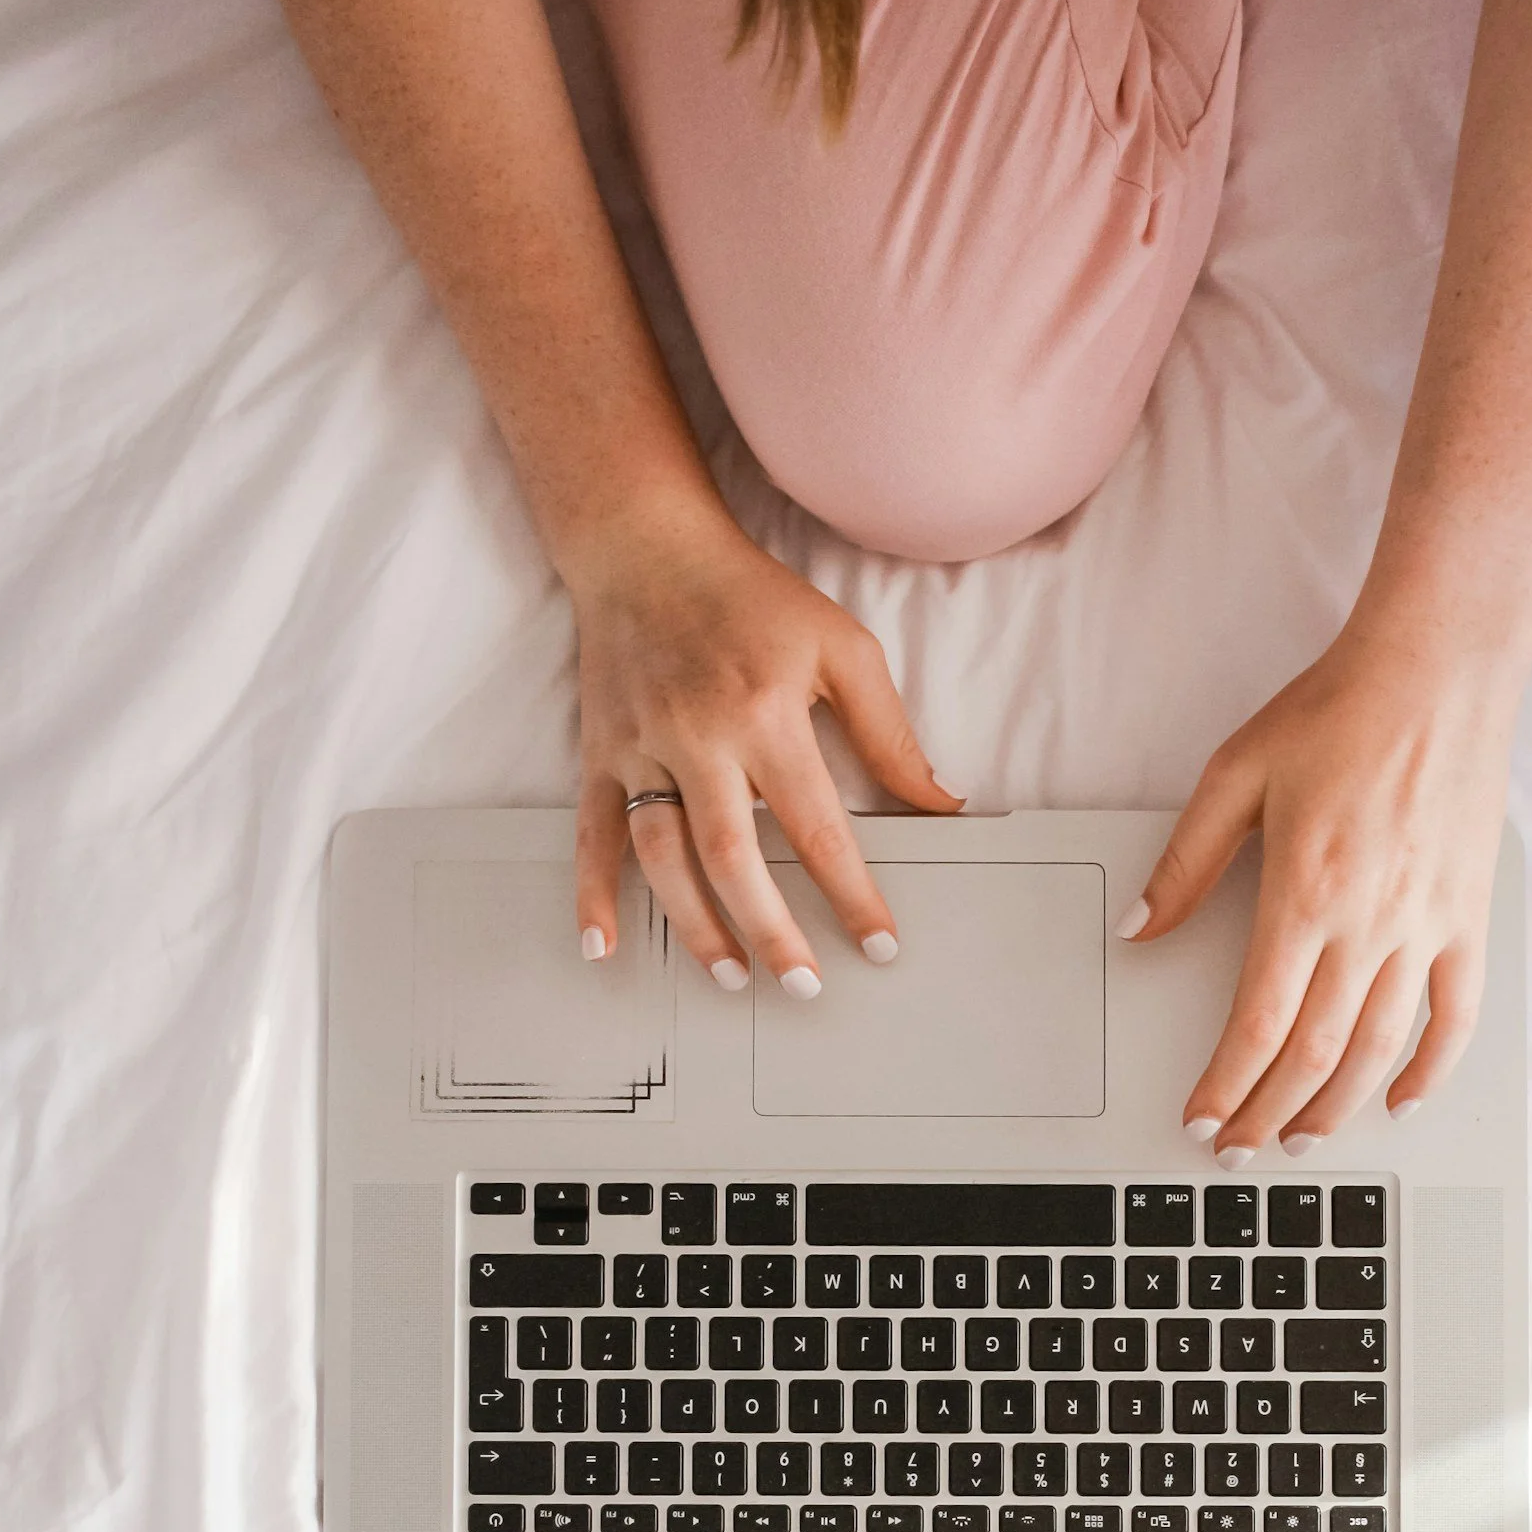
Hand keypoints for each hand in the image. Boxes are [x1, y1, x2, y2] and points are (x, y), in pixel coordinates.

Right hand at [571, 499, 960, 988]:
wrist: (646, 545)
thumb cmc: (753, 598)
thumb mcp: (843, 648)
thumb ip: (890, 734)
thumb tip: (940, 805)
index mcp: (766, 714)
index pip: (817, 827)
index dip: (852, 894)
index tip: (879, 945)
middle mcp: (698, 737)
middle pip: (734, 857)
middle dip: (772, 931)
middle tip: (806, 987)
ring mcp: (641, 748)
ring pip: (663, 856)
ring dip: (695, 926)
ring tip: (732, 977)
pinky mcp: (600, 752)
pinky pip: (591, 832)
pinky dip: (592, 893)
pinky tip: (603, 946)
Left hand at [1120, 605, 1518, 1158]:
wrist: (1438, 668)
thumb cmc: (1338, 711)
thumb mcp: (1236, 774)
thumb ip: (1186, 862)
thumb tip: (1140, 929)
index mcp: (1304, 893)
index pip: (1259, 1022)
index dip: (1227, 1085)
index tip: (1203, 1120)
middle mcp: (1369, 922)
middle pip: (1315, 1052)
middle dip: (1270, 1113)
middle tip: (1239, 1148)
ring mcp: (1426, 925)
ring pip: (1380, 1047)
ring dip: (1338, 1107)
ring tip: (1302, 1141)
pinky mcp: (1468, 916)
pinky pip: (1456, 1014)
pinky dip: (1432, 1068)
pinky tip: (1402, 1102)